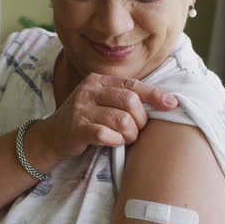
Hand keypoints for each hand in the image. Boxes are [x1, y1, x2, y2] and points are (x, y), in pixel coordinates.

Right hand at [41, 73, 179, 159]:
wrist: (51, 136)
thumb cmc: (84, 120)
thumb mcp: (101, 102)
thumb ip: (124, 98)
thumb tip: (164, 101)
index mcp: (98, 81)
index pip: (133, 85)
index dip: (155, 95)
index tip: (172, 104)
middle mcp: (89, 90)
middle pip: (130, 101)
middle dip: (140, 120)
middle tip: (136, 131)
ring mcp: (81, 109)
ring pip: (121, 119)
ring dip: (130, 134)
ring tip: (125, 138)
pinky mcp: (76, 128)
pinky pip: (105, 134)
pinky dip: (115, 141)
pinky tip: (113, 142)